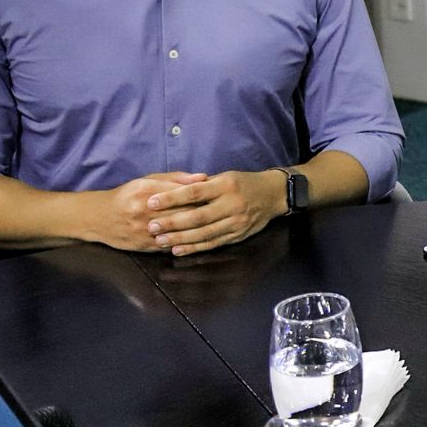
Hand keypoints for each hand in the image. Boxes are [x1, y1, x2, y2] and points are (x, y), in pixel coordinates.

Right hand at [93, 172, 208, 251]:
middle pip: (182, 212)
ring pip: (178, 231)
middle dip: (203, 212)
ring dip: (197, 229)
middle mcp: (144, 210)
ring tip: (214, 225)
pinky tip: (199, 239)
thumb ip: (176, 178)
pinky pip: (170, 245)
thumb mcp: (148, 180)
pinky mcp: (144, 246)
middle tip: (222, 211)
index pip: (181, 193)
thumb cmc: (128, 195)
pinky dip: (185, 242)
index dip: (203, 195)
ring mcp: (143, 230)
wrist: (98, 218)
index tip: (218, 196)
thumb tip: (204, 177)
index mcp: (146, 190)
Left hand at [142, 170, 287, 256]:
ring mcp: (236, 222)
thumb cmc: (244, 183)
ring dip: (180, 238)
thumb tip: (173, 190)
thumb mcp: (224, 176)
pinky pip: (213, 243)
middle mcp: (232, 204)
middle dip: (172, 222)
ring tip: (160, 241)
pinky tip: (178, 250)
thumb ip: (201, 185)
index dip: (172, 198)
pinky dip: (194, 248)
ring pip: (204, 233)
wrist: (274, 195)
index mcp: (226, 185)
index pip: (194, 192)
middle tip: (152, 226)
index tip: (152, 202)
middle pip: (197, 216)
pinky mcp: (238, 235)